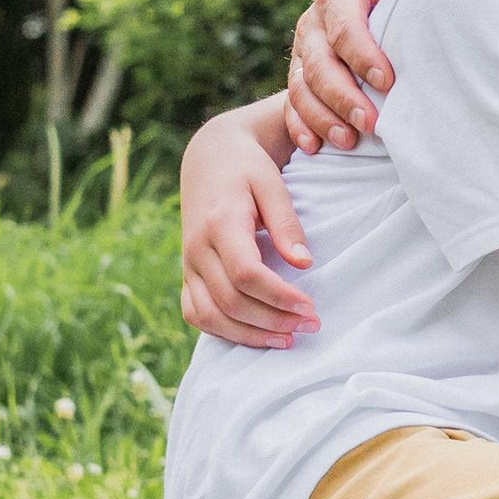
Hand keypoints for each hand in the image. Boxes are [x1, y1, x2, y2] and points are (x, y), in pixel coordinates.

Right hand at [180, 119, 318, 349]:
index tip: (310, 307)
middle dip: (273, 320)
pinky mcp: (187, 274)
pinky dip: (224, 331)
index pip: (246, 274)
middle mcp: (196, 249)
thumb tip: (304, 263)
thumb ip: (286, 223)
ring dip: (250, 335)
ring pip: (210, 316)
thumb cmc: (247, 169)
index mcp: (219, 224)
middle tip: (311, 325)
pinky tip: (256, 335)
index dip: (279, 296)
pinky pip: (196, 314)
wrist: (209, 159)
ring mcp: (187, 264)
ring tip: (289, 339)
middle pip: (231, 301)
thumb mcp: (272, 183)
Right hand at [286, 0, 421, 150]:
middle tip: (372, 122)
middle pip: (320, 66)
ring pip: (302, 89)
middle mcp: (312, 25)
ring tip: (349, 141)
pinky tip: (314, 148)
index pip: (345, 29)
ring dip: (323, 118)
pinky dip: (300, 126)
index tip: (387, 81)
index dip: (363, 56)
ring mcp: (303, 52)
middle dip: (344, 97)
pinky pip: (291, 104)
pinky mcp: (300, 76)